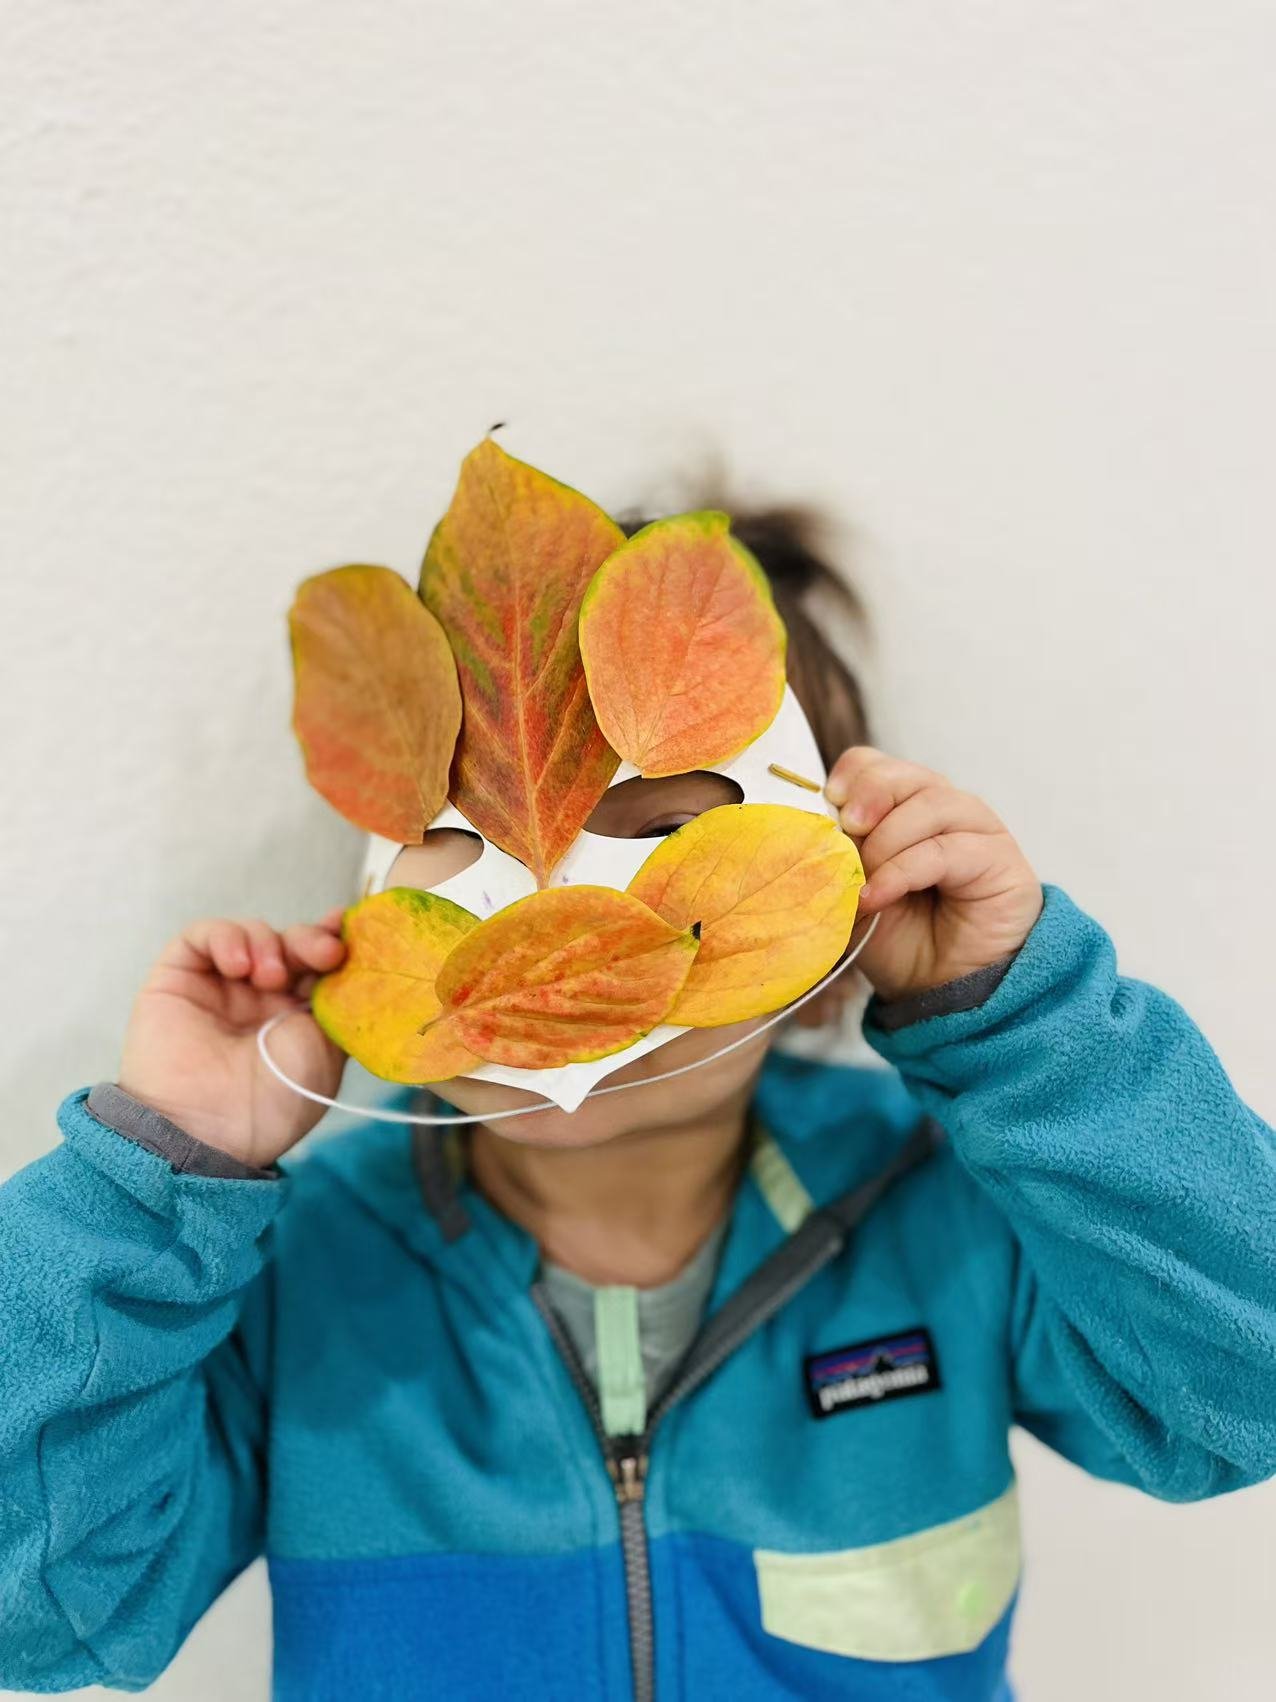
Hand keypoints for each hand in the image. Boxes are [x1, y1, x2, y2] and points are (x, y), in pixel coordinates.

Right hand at [117, 912, 347, 1168]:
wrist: (213, 1130)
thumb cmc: (276, 1100)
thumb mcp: (330, 1049)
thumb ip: (343, 1003)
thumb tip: (360, 963)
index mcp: (298, 1014)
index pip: (317, 960)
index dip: (333, 938)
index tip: (349, 930)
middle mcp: (260, 997)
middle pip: (289, 941)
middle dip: (309, 939)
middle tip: (325, 953)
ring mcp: (220, 986)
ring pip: (250, 933)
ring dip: (268, 944)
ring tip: (271, 977)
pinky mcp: (179, 978)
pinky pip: (202, 936)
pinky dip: (226, 938)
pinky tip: (238, 967)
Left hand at [824, 749, 1043, 1001]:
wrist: (941, 990)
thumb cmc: (899, 939)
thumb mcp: (855, 893)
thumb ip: (840, 858)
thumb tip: (814, 832)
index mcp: (903, 808)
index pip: (874, 764)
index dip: (850, 777)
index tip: (826, 804)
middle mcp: (941, 808)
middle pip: (902, 773)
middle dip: (867, 795)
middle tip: (846, 829)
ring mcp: (975, 828)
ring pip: (928, 803)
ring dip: (886, 842)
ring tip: (864, 883)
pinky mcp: (998, 858)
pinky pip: (946, 848)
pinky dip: (903, 871)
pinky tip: (879, 897)